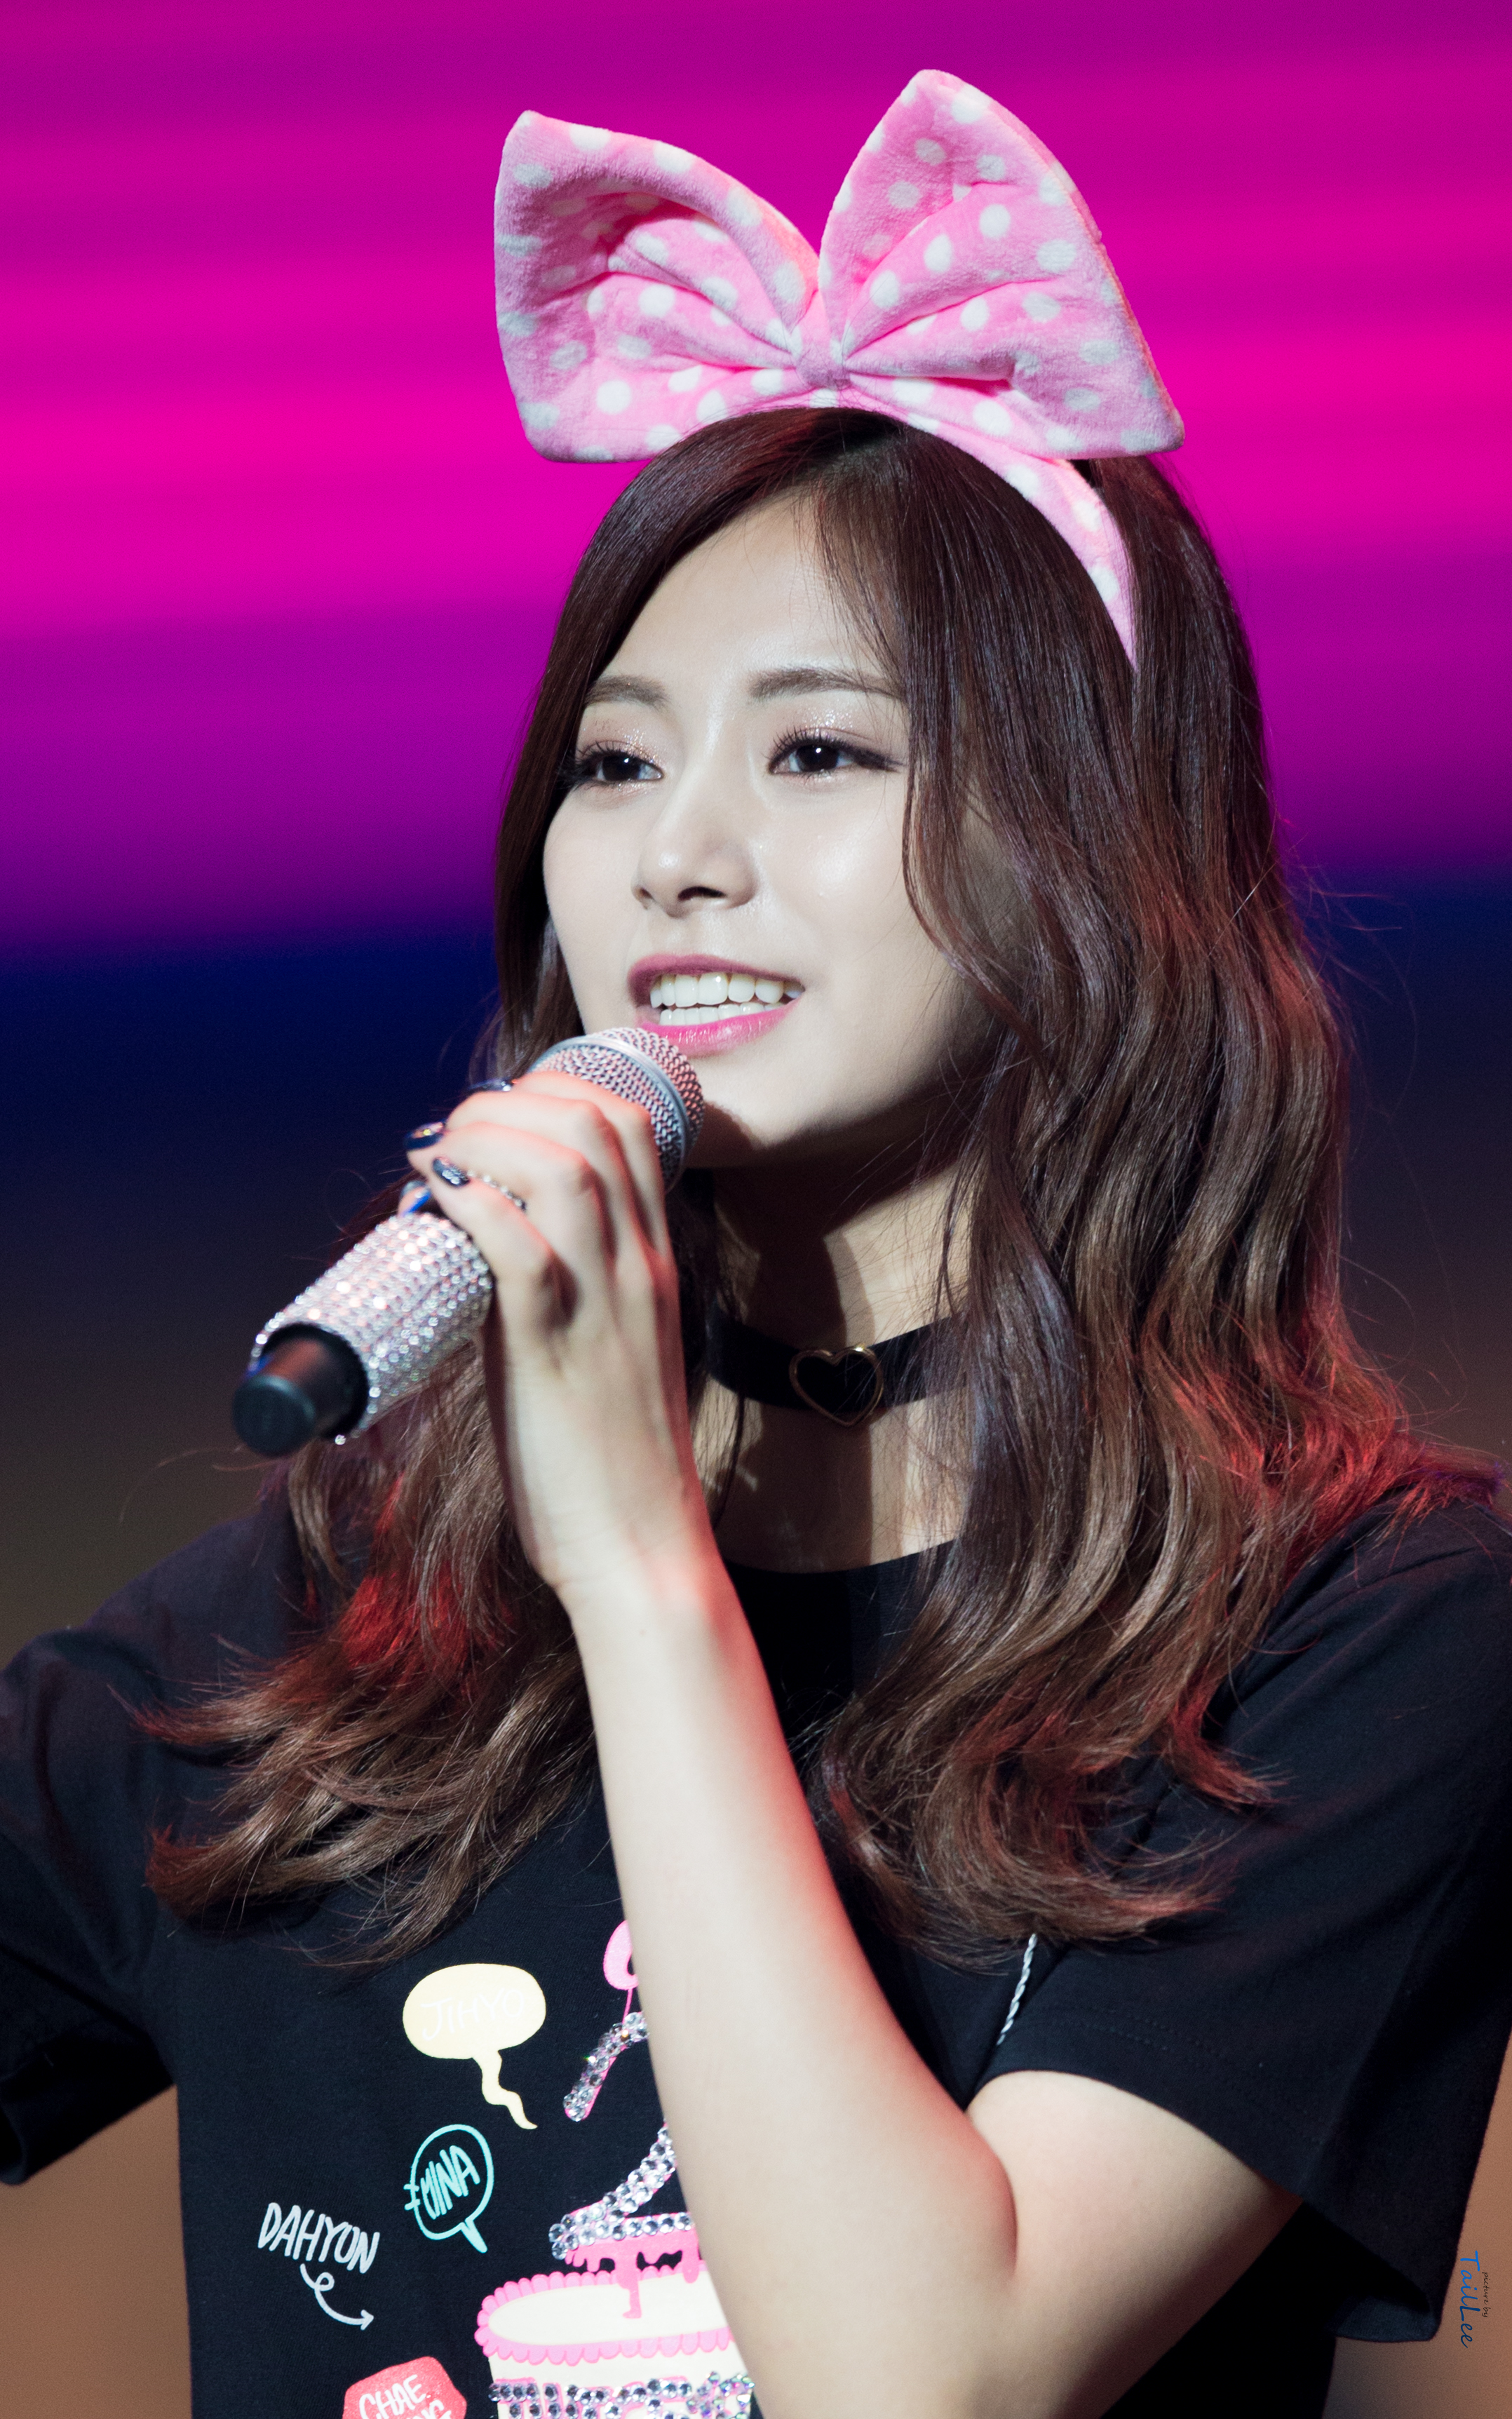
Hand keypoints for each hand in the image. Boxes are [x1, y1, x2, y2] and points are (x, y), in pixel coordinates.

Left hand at [407, 1075, 715, 1613]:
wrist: (639, 1548)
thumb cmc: (610, 1460)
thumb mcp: (611, 1348)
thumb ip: (571, 1290)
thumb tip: (489, 1247)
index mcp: (651, 1264)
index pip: (630, 1127)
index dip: (557, 1089)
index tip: (499, 1110)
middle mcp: (636, 1268)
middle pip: (593, 1122)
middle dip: (511, 1099)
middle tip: (455, 1130)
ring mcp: (601, 1303)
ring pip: (560, 1164)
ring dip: (485, 1136)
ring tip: (438, 1153)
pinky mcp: (552, 1347)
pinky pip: (516, 1243)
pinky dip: (468, 1200)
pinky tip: (433, 1195)